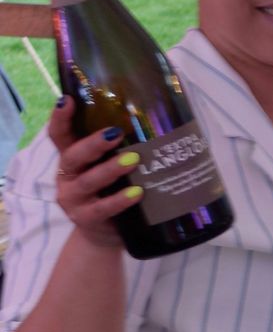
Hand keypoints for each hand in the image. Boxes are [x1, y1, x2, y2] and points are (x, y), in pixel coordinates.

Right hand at [46, 99, 141, 250]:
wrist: (106, 232)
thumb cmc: (111, 189)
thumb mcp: (110, 166)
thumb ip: (120, 147)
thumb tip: (154, 116)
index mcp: (72, 158)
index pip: (60, 135)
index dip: (60, 118)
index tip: (68, 100)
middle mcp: (67, 176)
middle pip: (73, 156)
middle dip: (93, 144)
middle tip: (115, 133)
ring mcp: (73, 198)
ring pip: (88, 181)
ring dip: (110, 169)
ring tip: (133, 160)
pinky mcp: (86, 218)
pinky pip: (102, 209)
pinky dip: (120, 200)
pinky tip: (137, 193)